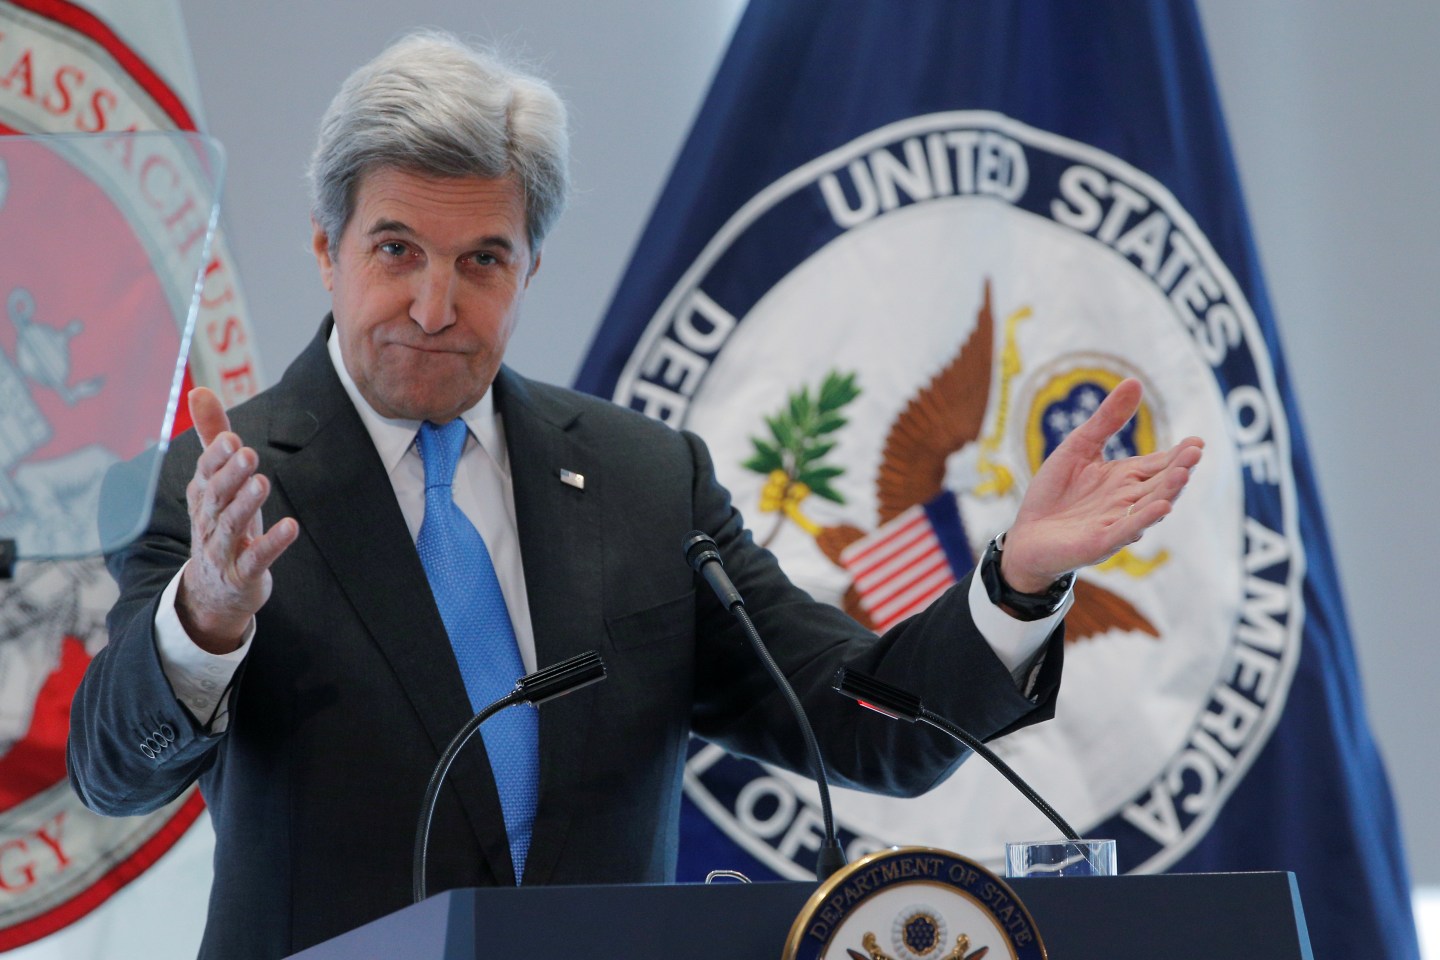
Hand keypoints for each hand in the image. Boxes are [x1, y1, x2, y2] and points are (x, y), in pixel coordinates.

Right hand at [176, 388, 298, 652]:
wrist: (213, 591)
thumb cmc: (220, 524)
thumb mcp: (218, 482)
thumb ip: (212, 437)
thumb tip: (198, 390)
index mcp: (203, 497)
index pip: (205, 473)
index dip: (215, 457)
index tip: (230, 438)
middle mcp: (208, 521)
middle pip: (217, 496)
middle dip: (230, 475)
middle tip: (248, 453)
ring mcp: (223, 550)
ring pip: (231, 526)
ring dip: (246, 504)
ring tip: (262, 482)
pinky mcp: (243, 574)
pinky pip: (256, 558)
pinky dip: (271, 543)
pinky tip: (291, 527)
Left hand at [1000, 379, 1203, 592]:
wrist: (1025, 535)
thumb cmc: (1054, 492)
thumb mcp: (1079, 446)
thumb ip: (1107, 420)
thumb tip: (1135, 381)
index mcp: (1125, 478)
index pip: (1159, 464)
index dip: (1179, 455)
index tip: (1197, 442)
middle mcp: (1127, 501)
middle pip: (1160, 484)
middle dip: (1179, 469)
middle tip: (1195, 452)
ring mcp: (1116, 523)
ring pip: (1148, 507)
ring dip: (1167, 492)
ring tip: (1183, 474)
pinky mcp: (1100, 542)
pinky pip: (1125, 530)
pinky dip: (1142, 519)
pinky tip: (1160, 507)